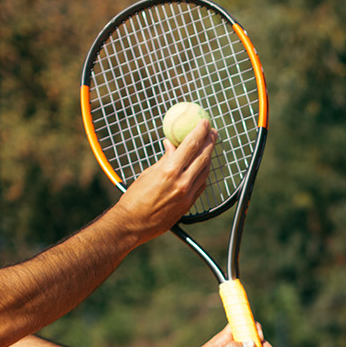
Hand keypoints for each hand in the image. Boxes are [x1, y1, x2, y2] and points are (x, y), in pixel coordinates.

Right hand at [112, 120, 215, 240]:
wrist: (132, 224)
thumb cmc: (134, 197)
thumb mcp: (148, 173)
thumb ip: (164, 159)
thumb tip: (172, 146)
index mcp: (169, 171)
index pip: (190, 145)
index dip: (200, 131)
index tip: (205, 122)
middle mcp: (182, 182)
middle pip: (203, 157)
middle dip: (210, 142)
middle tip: (213, 132)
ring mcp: (187, 195)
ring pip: (204, 171)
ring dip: (209, 157)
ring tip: (209, 146)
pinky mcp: (188, 205)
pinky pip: (201, 185)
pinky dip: (202, 173)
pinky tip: (202, 167)